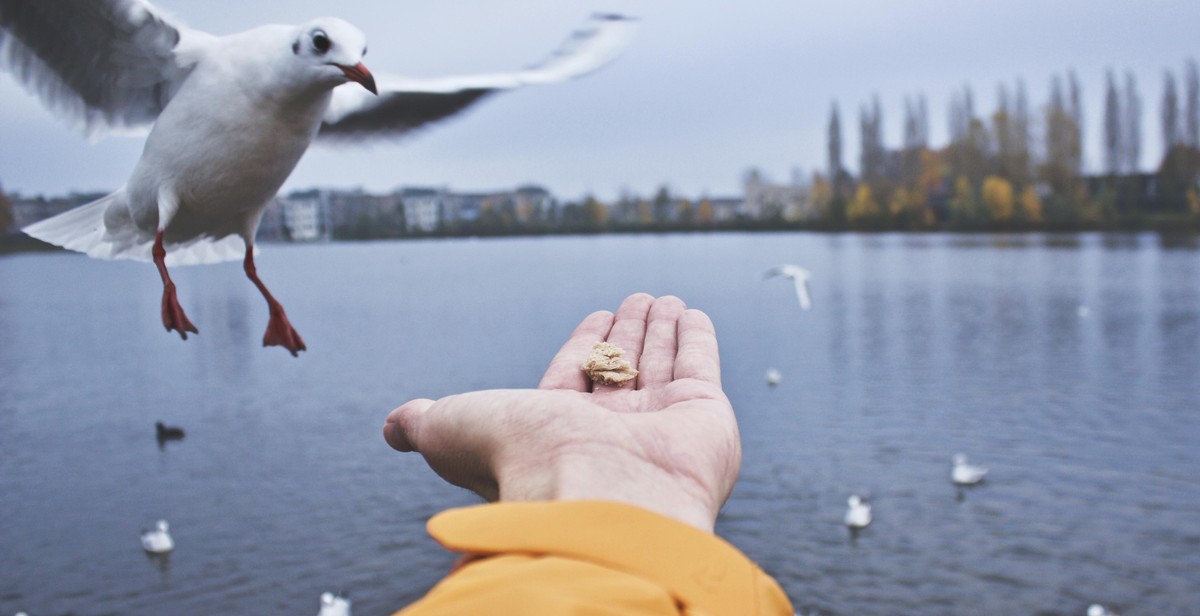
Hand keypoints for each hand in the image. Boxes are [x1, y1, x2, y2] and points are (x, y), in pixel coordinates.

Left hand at [383, 293, 740, 531]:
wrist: (597, 496)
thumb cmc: (522, 465)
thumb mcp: (453, 429)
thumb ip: (426, 422)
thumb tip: (393, 426)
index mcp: (557, 434)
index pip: (573, 378)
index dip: (583, 346)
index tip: (595, 317)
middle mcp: (610, 435)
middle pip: (620, 369)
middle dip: (626, 333)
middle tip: (634, 300)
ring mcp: (660, 427)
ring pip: (659, 364)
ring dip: (660, 329)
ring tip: (660, 298)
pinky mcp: (704, 418)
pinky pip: (700, 366)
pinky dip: (697, 338)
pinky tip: (691, 315)